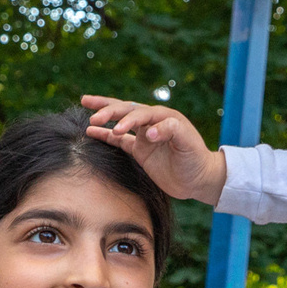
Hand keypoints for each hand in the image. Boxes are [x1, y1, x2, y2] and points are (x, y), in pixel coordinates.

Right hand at [81, 95, 226, 203]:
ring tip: (87, 108)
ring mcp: (145, 136)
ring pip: (121, 120)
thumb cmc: (196, 159)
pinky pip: (118, 140)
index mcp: (165, 117)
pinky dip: (105, 134)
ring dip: (105, 114)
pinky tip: (90, 131)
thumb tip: (149, 132)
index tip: (120, 132)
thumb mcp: (188, 144)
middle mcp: (153, 122)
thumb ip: (172, 131)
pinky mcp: (140, 150)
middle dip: (109, 110)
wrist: (199, 179)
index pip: (142, 113)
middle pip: (127, 110)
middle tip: (94, 117)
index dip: (129, 120)